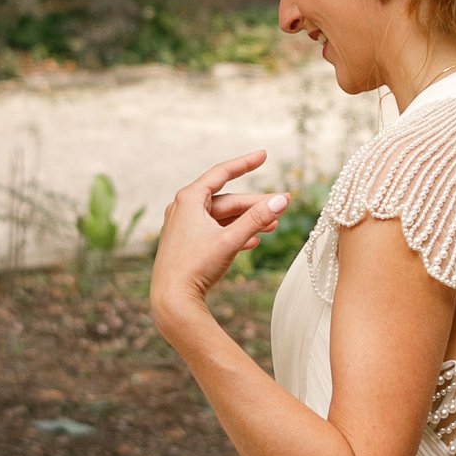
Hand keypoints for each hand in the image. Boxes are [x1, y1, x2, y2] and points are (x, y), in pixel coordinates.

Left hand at [151, 154, 287, 329]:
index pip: (221, 173)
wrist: (172, 300)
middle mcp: (183, 208)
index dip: (245, 163)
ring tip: (273, 227)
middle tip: (281, 206)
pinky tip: (253, 242)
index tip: (264, 155)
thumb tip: (282, 200)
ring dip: (247, 221)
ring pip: (222, 217)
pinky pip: (214, 232)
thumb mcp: (230, 240)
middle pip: (226, 200)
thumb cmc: (195, 267)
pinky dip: (233, 234)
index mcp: (189, 199)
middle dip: (254, 205)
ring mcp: (183, 227)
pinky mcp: (186, 244)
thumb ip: (257, 219)